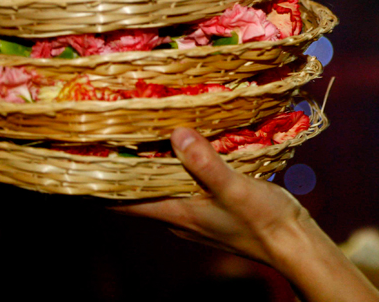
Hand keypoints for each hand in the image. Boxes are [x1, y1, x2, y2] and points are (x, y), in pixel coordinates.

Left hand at [117, 128, 308, 265]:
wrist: (293, 244)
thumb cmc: (264, 222)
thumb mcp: (235, 188)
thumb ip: (205, 163)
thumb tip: (177, 134)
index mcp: (178, 213)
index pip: (124, 203)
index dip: (101, 185)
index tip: (85, 159)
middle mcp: (181, 218)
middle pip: (140, 194)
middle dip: (127, 168)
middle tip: (115, 134)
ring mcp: (197, 215)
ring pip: (164, 189)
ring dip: (155, 167)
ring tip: (147, 135)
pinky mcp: (214, 209)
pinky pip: (186, 187)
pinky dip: (180, 169)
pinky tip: (190, 150)